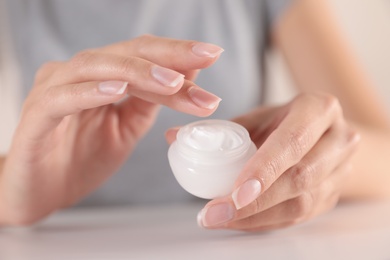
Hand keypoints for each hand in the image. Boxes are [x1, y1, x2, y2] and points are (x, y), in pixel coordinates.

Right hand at [0, 35, 222, 224]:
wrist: (41, 191)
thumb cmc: (82, 157)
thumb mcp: (127, 127)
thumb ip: (151, 100)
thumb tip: (185, 75)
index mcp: (101, 76)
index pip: (142, 55)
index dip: (177, 53)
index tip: (212, 54)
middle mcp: (78, 73)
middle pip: (125, 53)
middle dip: (168, 56)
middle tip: (205, 57)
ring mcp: (54, 89)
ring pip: (97, 67)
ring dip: (137, 72)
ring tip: (172, 81)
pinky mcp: (36, 114)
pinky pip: (64, 97)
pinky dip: (92, 91)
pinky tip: (118, 90)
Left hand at [185, 93, 358, 230]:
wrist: (324, 134)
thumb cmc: (285, 121)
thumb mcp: (258, 116)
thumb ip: (219, 128)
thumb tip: (173, 137)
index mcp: (318, 108)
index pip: (292, 141)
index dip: (264, 169)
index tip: (234, 193)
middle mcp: (338, 139)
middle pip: (299, 178)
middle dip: (254, 202)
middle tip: (214, 213)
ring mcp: (340, 171)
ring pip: (301, 204)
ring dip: (255, 217)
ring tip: (218, 219)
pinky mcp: (333, 195)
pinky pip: (298, 217)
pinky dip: (263, 222)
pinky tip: (237, 222)